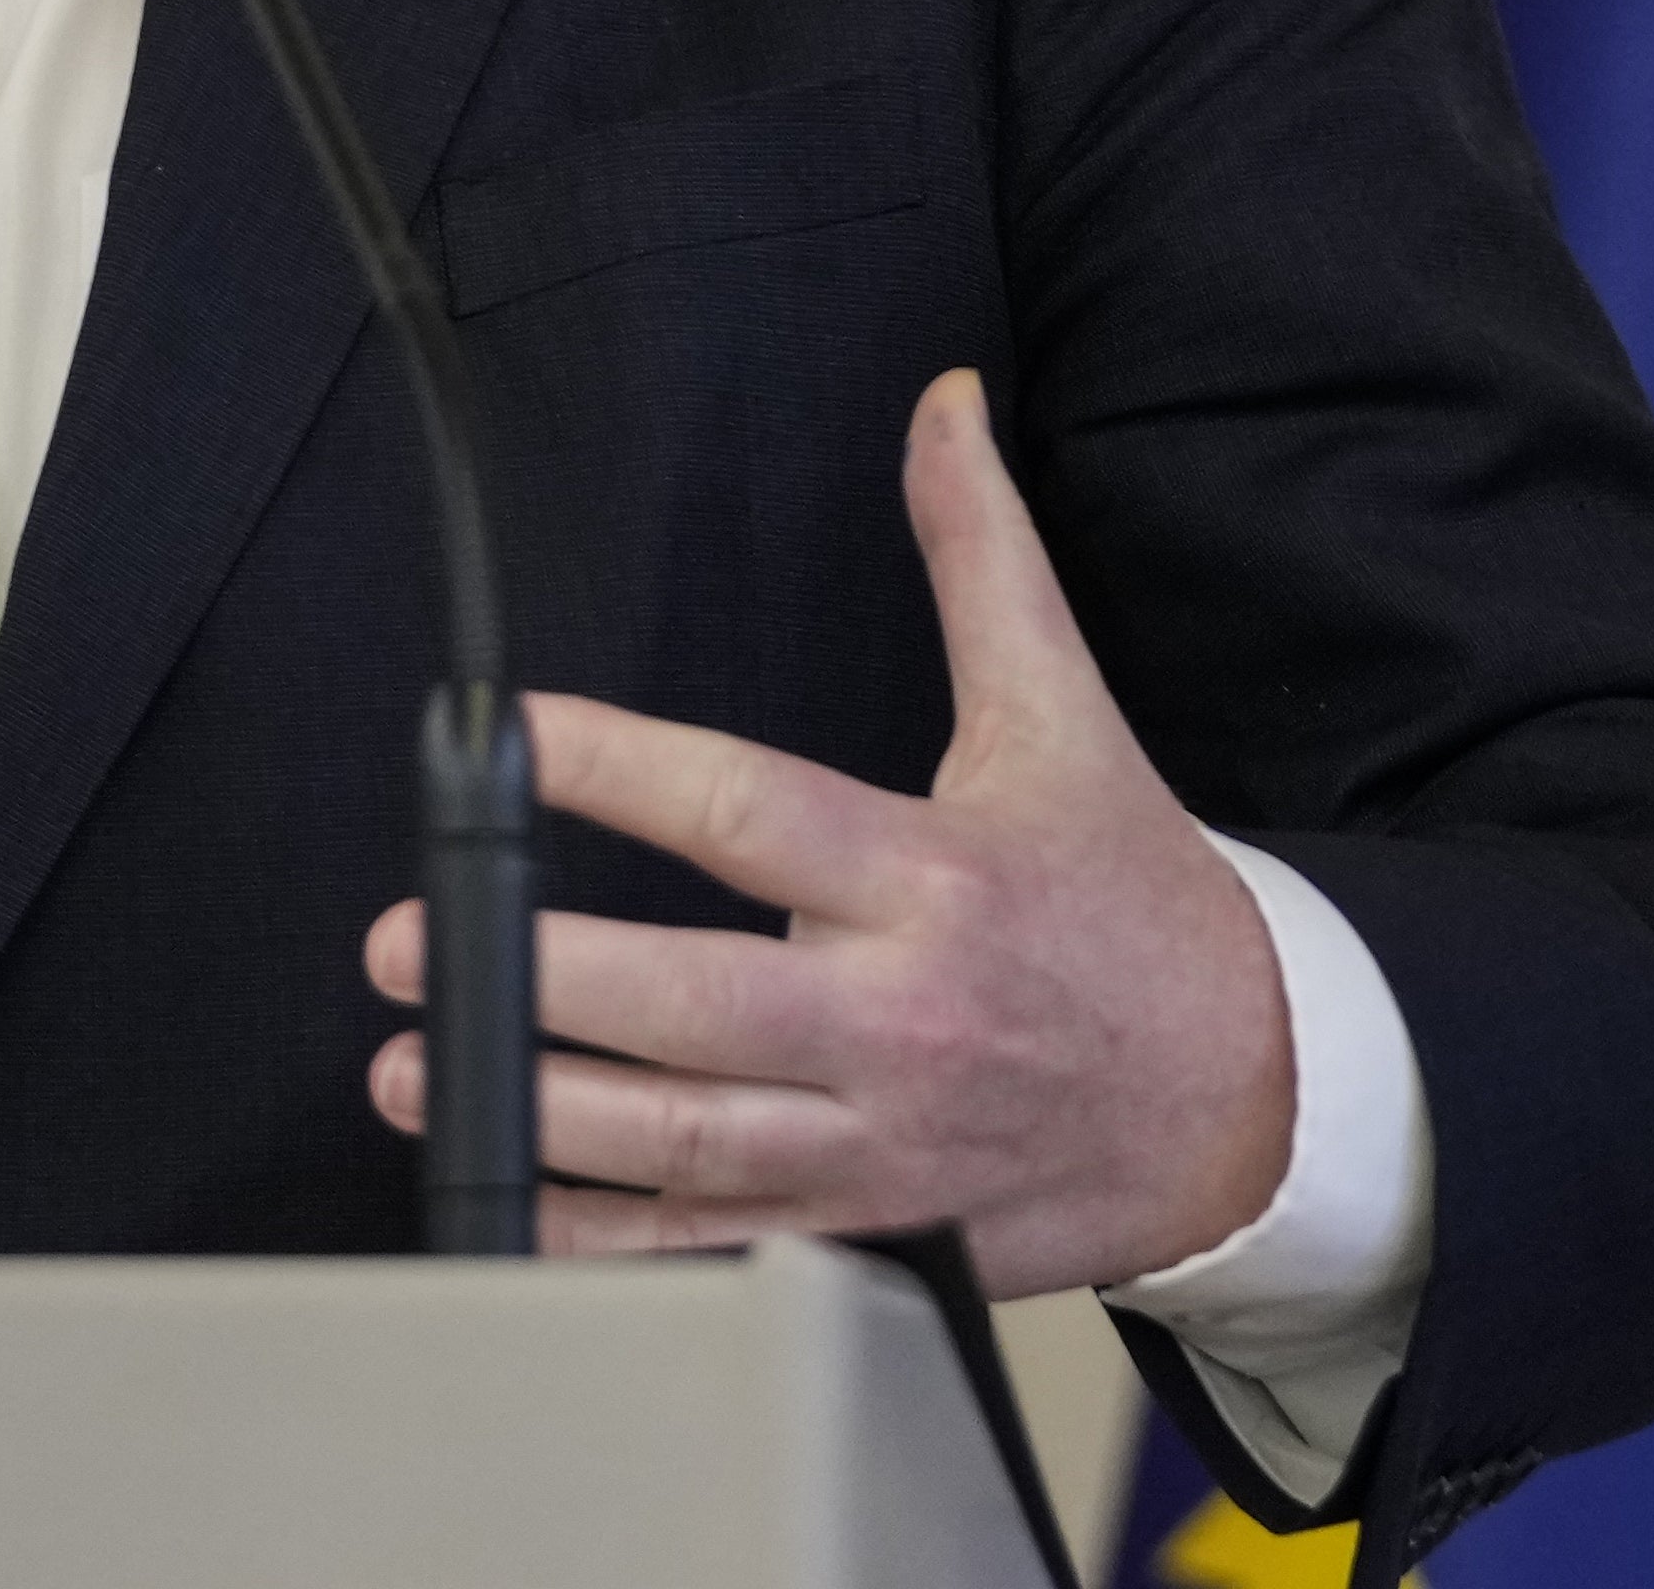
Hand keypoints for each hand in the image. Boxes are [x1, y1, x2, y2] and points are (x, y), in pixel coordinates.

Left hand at [366, 369, 1292, 1297]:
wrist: (1250, 1102)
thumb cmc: (1133, 903)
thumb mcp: (1065, 717)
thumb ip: (981, 557)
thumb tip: (941, 404)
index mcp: (931, 878)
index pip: (746, 810)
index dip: (612, 766)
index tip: (501, 731)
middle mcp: (901, 1019)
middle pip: (693, 1004)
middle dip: (535, 974)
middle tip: (404, 944)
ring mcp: (882, 1144)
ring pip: (685, 1141)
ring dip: (534, 1107)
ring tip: (406, 1064)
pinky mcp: (874, 1234)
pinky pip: (714, 1248)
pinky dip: (597, 1242)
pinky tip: (499, 1196)